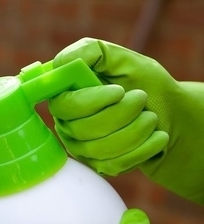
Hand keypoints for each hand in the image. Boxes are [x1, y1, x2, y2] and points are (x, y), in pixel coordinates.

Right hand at [48, 38, 203, 203]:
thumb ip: (91, 52)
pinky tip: (156, 136)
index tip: (118, 91)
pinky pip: (115, 163)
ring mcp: (81, 147)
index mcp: (67, 96)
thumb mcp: (124, 59)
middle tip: (141, 97)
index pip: (62, 105)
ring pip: (101, 148)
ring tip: (151, 117)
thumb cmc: (144, 83)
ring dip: (136, 129)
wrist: (168, 113)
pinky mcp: (98, 165)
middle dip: (121, 113)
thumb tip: (61, 63)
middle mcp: (67, 124)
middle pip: (82, 128)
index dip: (90, 101)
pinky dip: (143, 148)